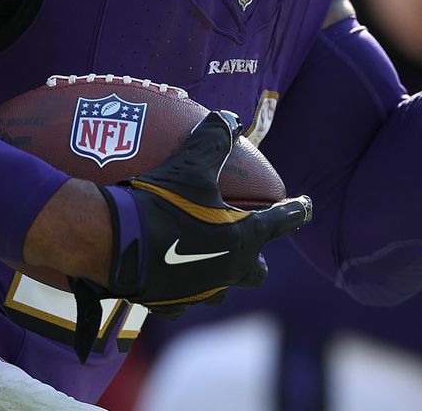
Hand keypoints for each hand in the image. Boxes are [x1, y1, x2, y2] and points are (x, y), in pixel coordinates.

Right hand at [66, 113, 312, 360]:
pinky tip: (171, 278)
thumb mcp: (188, 166)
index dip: (296, 210)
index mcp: (242, 239)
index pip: (280, 222)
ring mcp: (201, 292)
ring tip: (206, 257)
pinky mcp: (172, 304)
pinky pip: (185, 300)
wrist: (114, 245)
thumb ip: (212, 140)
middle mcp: (229, 271)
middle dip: (257, 257)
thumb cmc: (160, 204)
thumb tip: (228, 117)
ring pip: (222, 288)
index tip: (307, 205)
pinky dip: (182, 289)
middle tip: (247, 240)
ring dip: (220, 273)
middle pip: (257, 270)